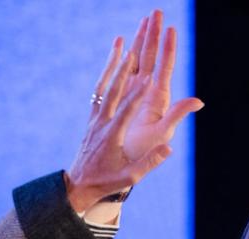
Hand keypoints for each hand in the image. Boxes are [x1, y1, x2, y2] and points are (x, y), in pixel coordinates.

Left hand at [66, 11, 202, 212]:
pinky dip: (106, 75)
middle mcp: (101, 124)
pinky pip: (99, 92)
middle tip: (135, 51)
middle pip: (113, 93)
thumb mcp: (131, 177)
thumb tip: (169, 148)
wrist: (79, 184)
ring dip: (113, 65)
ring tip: (122, 44)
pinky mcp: (92, 118)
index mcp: (112, 137)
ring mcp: (94, 119)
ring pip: (103, 87)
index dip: (138, 95)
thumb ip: (150, 162)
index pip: (126, 112)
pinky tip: (113, 61)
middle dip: (124, 71)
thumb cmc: (107, 182)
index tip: (149, 78)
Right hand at [121, 10, 202, 162]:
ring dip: (142, 39)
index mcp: (158, 98)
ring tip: (145, 20)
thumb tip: (199, 101)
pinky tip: (123, 43)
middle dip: (155, 34)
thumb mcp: (162, 133)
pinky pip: (123, 71)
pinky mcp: (123, 97)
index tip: (171, 29)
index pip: (164, 67)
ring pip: (139, 60)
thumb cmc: (143, 152)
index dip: (168, 48)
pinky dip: (124, 55)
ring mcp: (135, 92)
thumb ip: (178, 115)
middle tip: (157, 12)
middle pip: (152, 57)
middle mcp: (148, 92)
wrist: (124, 163)